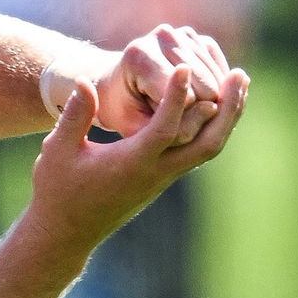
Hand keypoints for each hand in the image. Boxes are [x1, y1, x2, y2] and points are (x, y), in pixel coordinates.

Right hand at [29, 63, 247, 249]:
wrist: (66, 231)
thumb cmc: (57, 190)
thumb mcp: (58, 150)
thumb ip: (75, 115)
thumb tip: (85, 82)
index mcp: (131, 164)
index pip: (164, 129)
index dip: (176, 97)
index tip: (185, 66)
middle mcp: (155, 173)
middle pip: (205, 143)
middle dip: (226, 109)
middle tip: (239, 75)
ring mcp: (162, 179)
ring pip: (208, 149)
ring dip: (227, 117)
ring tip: (239, 84)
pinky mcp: (162, 179)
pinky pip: (198, 151)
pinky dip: (214, 126)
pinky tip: (217, 105)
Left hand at [92, 25, 234, 142]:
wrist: (117, 86)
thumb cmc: (124, 110)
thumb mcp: (137, 129)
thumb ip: (173, 127)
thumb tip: (213, 108)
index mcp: (140, 55)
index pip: (187, 99)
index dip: (182, 123)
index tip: (160, 125)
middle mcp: (163, 35)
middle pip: (207, 89)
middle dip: (195, 113)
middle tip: (168, 116)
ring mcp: (183, 34)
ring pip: (218, 82)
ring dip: (204, 104)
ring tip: (176, 107)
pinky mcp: (199, 39)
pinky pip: (222, 73)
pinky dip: (212, 92)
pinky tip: (190, 97)